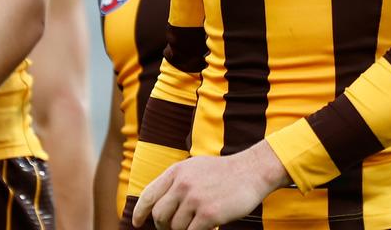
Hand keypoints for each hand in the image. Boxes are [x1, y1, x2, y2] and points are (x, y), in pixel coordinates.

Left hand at [131, 141, 288, 229]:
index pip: (148, 196)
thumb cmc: (223, 173)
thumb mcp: (194, 168)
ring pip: (176, 227)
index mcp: (176, 172)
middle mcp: (182, 185)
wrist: (252, 171)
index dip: (140, 213)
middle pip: (159, 216)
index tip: (137, 223)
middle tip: (175, 226)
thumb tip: (155, 203)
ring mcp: (195, 200)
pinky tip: (207, 226)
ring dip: (184, 229)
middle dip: (164, 225)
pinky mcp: (209, 214)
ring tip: (197, 221)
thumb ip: (175, 181)